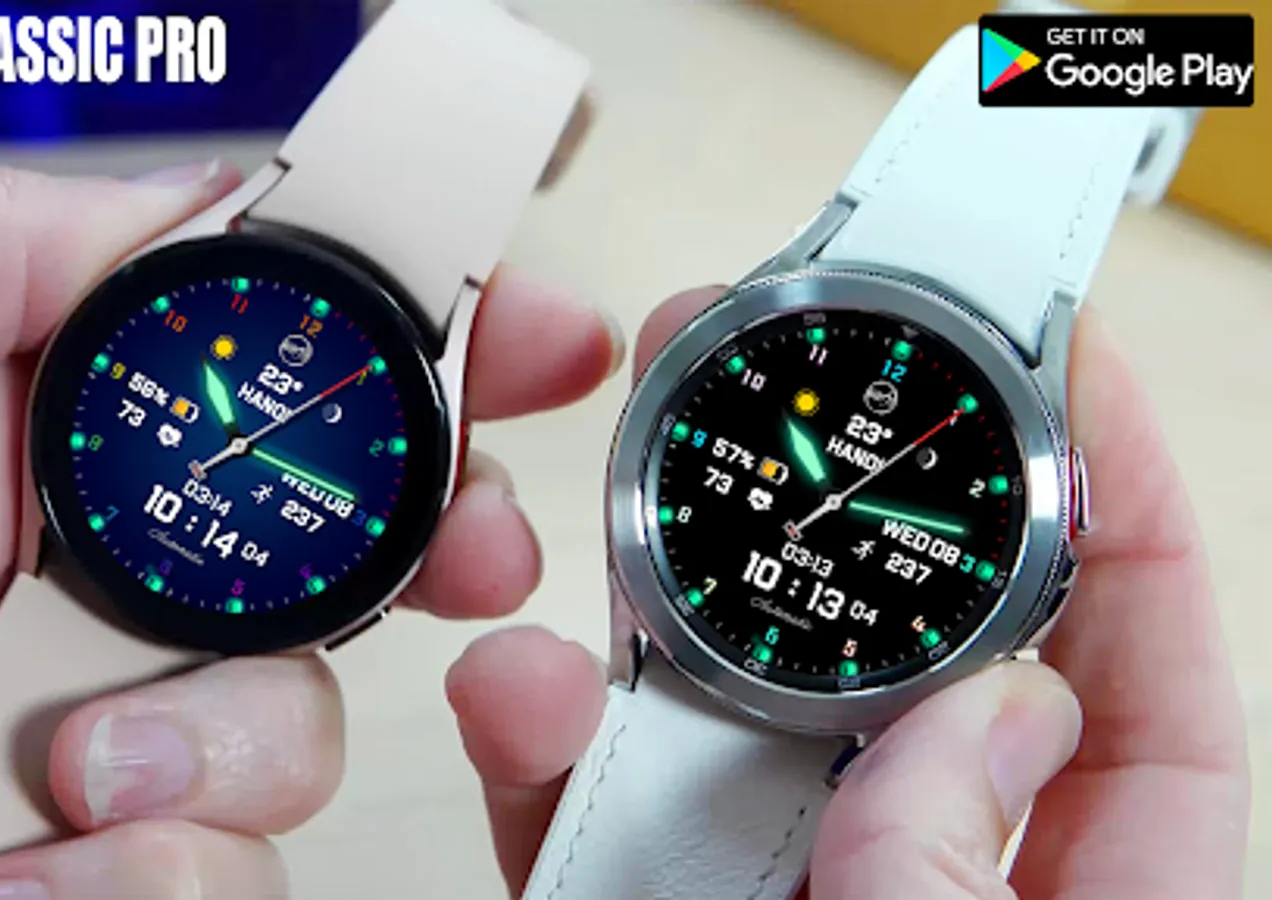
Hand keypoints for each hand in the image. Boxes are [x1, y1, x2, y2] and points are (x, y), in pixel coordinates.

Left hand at [0, 163, 623, 898]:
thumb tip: (185, 205)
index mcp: (10, 435)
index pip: (253, 358)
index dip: (401, 333)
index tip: (524, 331)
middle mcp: (67, 580)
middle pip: (329, 539)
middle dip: (430, 535)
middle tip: (471, 550)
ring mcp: (78, 736)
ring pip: (295, 726)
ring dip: (226, 758)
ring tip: (75, 786)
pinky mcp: (72, 871)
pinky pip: (216, 879)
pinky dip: (149, 891)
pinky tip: (10, 883)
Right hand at [448, 286, 1249, 898]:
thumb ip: (973, 883)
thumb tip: (971, 729)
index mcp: (1091, 878)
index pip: (1133, 646)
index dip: (1110, 484)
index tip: (1063, 351)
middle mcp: (927, 852)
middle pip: (900, 631)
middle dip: (832, 486)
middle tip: (776, 361)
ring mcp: (777, 875)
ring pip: (718, 700)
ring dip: (648, 598)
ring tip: (614, 515)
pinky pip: (583, 802)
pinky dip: (539, 740)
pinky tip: (520, 694)